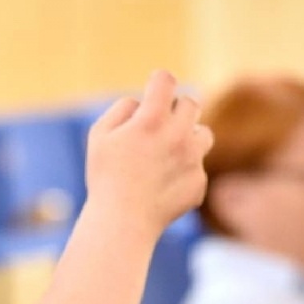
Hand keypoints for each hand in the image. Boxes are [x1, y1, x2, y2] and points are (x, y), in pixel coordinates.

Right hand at [84, 70, 212, 241]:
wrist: (122, 223)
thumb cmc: (106, 177)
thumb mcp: (99, 135)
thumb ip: (123, 109)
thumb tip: (143, 102)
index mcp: (151, 119)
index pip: (165, 80)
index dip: (158, 82)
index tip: (154, 90)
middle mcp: (177, 135)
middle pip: (191, 103)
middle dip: (175, 110)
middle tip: (159, 125)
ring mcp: (192, 160)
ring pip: (204, 134)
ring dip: (188, 138)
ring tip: (167, 154)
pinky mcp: (199, 183)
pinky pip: (197, 167)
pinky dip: (184, 173)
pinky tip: (164, 186)